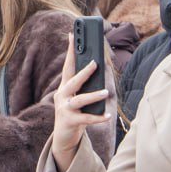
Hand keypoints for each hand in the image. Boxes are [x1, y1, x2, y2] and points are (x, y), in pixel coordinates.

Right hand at [52, 34, 111, 171]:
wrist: (63, 137)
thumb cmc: (75, 112)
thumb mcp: (78, 97)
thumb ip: (86, 85)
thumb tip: (100, 70)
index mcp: (65, 87)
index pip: (68, 65)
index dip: (70, 50)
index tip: (72, 35)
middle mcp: (62, 96)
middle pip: (72, 81)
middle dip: (84, 72)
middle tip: (95, 63)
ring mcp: (64, 109)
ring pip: (79, 100)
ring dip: (93, 96)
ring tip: (106, 92)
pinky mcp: (70, 122)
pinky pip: (86, 119)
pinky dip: (98, 117)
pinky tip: (108, 115)